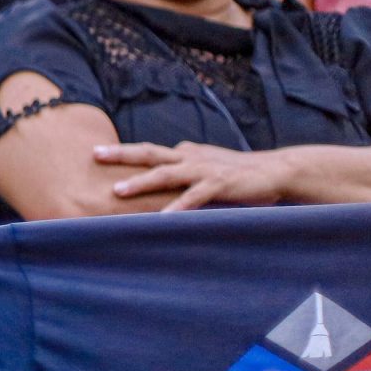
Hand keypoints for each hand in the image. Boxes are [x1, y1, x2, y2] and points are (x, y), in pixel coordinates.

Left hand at [96, 141, 286, 210]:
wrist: (275, 171)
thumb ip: (183, 166)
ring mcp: (204, 170)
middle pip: (149, 153)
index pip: (148, 151)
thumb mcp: (204, 165)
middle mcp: (190, 158)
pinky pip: (194, 197)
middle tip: (95, 155)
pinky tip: (163, 219)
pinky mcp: (220, 184)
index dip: (122, 152)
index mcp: (184, 153)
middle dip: (121, 154)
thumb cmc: (237, 171)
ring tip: (118, 191)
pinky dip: (178, 207)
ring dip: (141, 182)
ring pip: (166, 174)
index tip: (96, 153)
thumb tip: (162, 167)